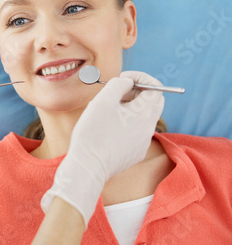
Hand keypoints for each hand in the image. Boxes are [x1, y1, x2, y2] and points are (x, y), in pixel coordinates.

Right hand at [41, 71, 163, 226]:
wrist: (88, 166)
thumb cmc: (94, 132)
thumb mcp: (104, 100)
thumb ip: (119, 85)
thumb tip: (127, 83)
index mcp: (146, 114)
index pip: (156, 88)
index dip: (141, 78)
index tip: (123, 79)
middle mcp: (149, 129)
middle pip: (150, 103)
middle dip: (134, 93)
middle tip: (115, 92)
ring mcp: (142, 143)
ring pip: (139, 118)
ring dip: (126, 108)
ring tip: (103, 110)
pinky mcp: (133, 154)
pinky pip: (133, 132)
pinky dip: (122, 124)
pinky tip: (103, 128)